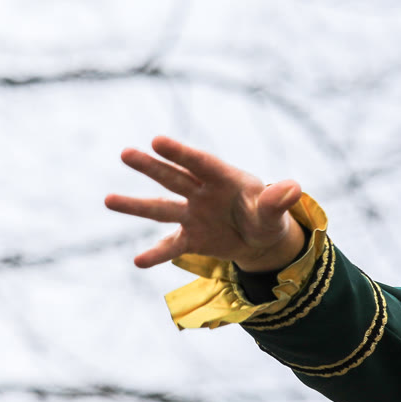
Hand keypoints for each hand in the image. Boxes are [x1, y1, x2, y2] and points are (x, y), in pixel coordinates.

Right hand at [105, 136, 307, 271]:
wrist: (260, 240)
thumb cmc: (266, 215)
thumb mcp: (273, 211)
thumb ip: (276, 201)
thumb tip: (293, 188)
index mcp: (223, 178)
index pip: (200, 163)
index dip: (179, 153)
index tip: (157, 140)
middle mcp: (202, 193)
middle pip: (173, 178)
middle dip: (151, 166)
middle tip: (126, 153)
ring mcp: (192, 215)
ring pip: (161, 208)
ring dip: (135, 205)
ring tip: (107, 199)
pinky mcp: (190, 239)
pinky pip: (170, 246)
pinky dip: (155, 254)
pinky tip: (138, 261)